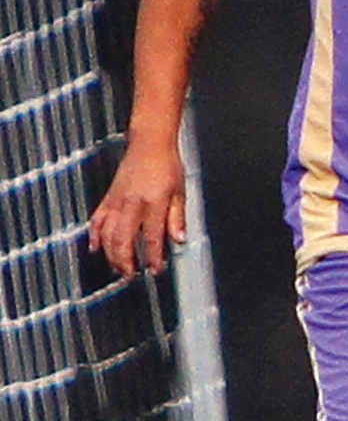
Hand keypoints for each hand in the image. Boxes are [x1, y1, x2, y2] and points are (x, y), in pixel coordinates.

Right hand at [89, 140, 185, 276]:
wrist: (149, 145)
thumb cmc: (168, 166)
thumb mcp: (180, 192)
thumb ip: (177, 219)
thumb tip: (179, 241)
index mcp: (153, 203)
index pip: (152, 237)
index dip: (153, 257)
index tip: (155, 270)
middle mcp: (131, 204)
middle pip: (123, 240)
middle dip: (125, 261)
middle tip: (131, 275)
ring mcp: (116, 201)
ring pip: (107, 234)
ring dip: (111, 254)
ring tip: (118, 268)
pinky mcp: (108, 198)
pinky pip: (96, 220)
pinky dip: (94, 236)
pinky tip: (95, 248)